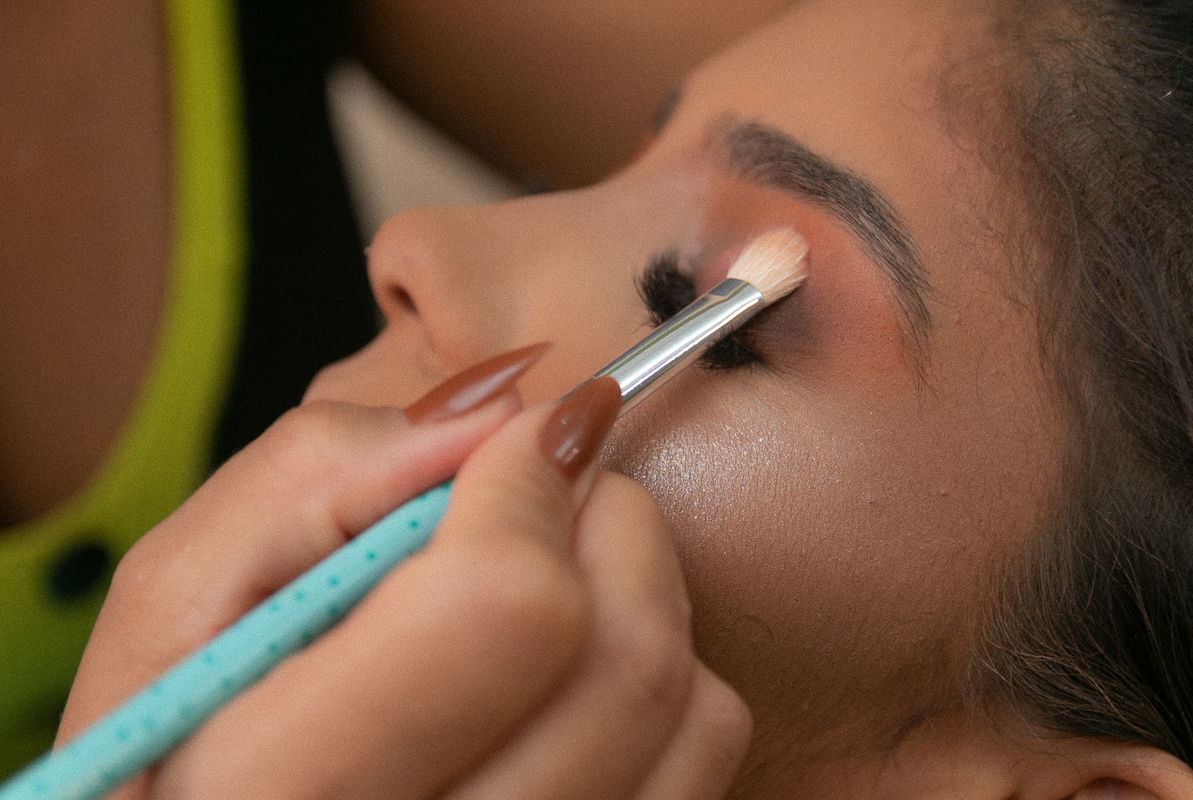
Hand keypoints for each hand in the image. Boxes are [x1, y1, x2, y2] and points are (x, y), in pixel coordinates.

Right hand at [58, 375, 749, 798]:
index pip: (503, 606)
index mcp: (276, 789)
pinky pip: (707, 753)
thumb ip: (316, 473)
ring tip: (552, 576)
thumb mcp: (188, 594)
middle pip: (625, 658)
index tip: (523, 441)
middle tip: (549, 491)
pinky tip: (574, 666)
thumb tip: (503, 409)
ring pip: (687, 707)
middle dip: (605, 522)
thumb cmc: (182, 727)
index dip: (527, 487)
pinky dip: (668, 676)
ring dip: (640, 591)